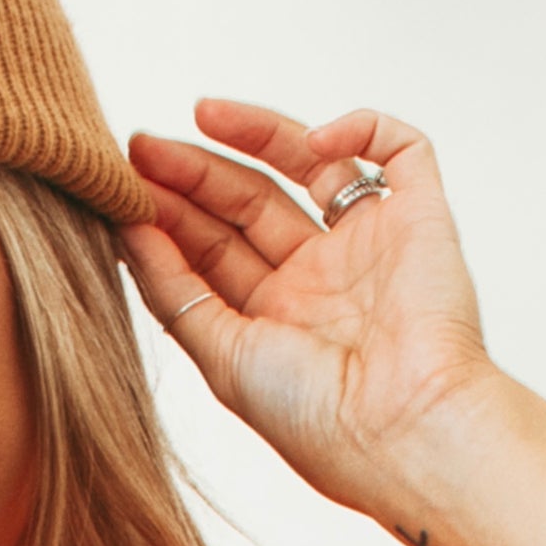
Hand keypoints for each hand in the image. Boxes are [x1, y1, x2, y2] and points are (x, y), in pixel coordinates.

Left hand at [124, 104, 501, 533]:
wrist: (402, 430)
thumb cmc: (317, 420)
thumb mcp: (223, 358)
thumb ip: (173, 292)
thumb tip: (127, 229)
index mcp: (276, 324)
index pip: (214, 252)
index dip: (170, 216)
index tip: (123, 186)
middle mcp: (321, 282)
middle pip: (250, 204)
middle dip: (196, 173)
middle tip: (142, 149)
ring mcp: (369, 246)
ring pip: (308, 164)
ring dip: (255, 134)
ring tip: (200, 115)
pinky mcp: (421, 217)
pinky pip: (399, 149)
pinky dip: (360, 127)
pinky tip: (312, 141)